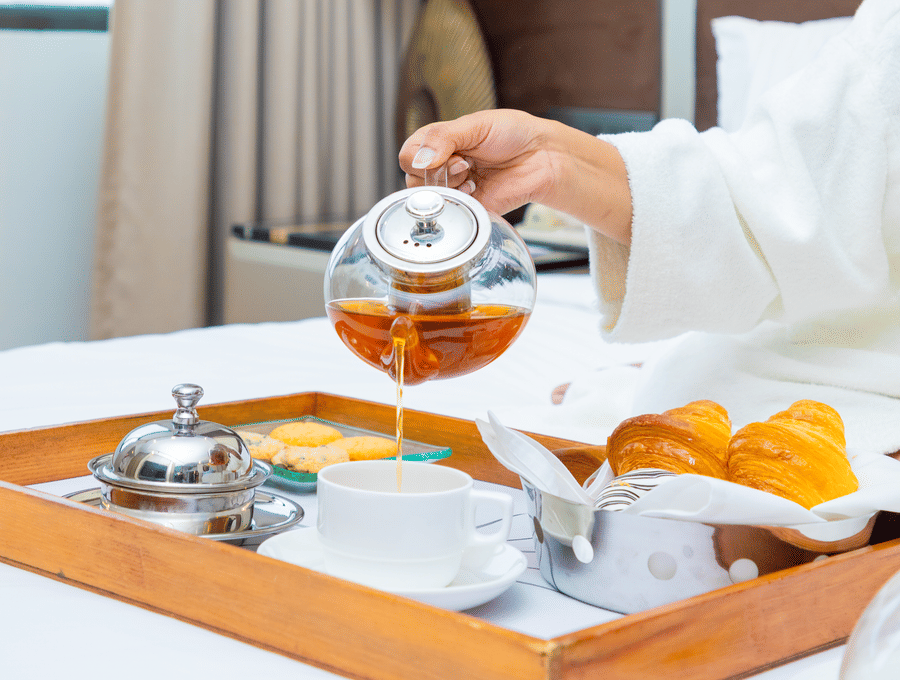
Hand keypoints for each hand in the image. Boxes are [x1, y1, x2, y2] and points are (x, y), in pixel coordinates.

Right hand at [399, 109, 632, 243]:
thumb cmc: (512, 134)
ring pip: (428, 200)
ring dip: (450, 187)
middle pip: (413, 180)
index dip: (422, 156)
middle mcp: (441, 169)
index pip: (408, 155)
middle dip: (438, 172)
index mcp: (438, 144)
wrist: (542, 157)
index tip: (448, 152)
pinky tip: (477, 190)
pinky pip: (451, 215)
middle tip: (464, 163)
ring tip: (472, 175)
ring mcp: (454, 191)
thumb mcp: (475, 125)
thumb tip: (421, 159)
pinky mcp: (468, 210)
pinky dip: (461, 203)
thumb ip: (443, 138)